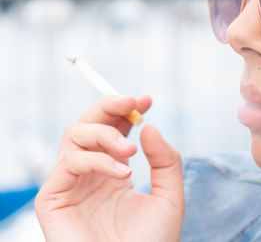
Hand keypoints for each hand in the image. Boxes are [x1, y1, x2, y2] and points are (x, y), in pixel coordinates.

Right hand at [35, 95, 183, 241]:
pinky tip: (123, 173)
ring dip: (105, 134)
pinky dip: (97, 160)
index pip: (113, 129)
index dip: (125, 109)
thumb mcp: (170, 195)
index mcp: (113, 171)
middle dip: (109, 107)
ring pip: (74, 134)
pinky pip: (69, 162)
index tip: (146, 99)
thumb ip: (166, 160)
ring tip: (131, 153)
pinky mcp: (53, 198)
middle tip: (131, 102)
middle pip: (88, 123)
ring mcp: (71, 184)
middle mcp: (90, 173)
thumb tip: (149, 126)